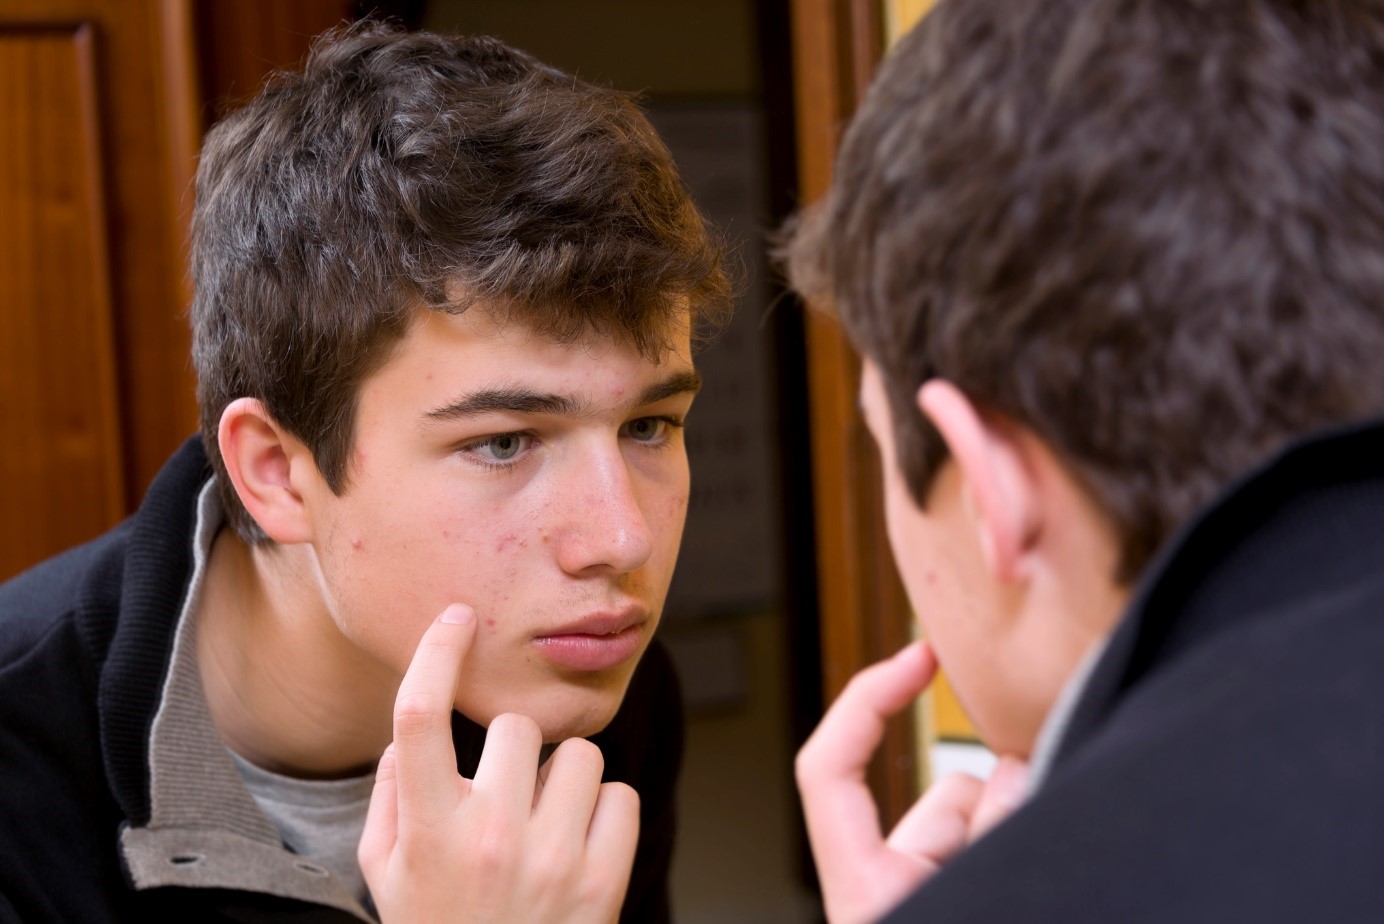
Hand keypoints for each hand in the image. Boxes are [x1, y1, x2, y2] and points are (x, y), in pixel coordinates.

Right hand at [359, 603, 640, 922]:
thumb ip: (390, 794)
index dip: (436, 653)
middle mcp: (491, 837)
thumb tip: (411, 732)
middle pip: (518, 727)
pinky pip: (622, 795)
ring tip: (542, 827)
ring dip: (562, 781)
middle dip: (513, 752)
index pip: (419, 717)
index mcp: (427, 830)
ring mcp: (554, 857)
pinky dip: (603, 814)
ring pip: (579, 756)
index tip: (456, 617)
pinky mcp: (606, 878)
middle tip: (503, 798)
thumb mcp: (384, 872)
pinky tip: (577, 848)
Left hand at [795, 641, 1029, 923]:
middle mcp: (886, 890)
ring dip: (1016, 824)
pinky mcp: (960, 899)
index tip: (918, 656)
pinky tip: (1049, 866)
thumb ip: (994, 831)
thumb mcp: (977, 902)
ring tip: (1039, 869)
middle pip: (944, 798)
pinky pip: (995, 844)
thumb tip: (1014, 766)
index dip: (868, 698)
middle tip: (1047, 807)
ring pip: (980, 821)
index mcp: (864, 893)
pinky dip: (1022, 841)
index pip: (830, 768)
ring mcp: (924, 895)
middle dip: (1000, 802)